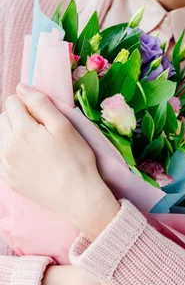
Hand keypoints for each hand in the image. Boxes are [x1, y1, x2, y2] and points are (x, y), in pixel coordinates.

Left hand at [0, 85, 118, 234]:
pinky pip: (2, 155)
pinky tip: (31, 157)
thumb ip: (40, 103)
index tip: (43, 114)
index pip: (13, 102)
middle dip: (18, 116)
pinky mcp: (8, 179)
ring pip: (1, 136)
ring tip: (36, 142)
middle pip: (3, 118)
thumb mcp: (63, 125)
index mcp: (22, 131)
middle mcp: (7, 147)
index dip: (28, 102)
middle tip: (41, 128)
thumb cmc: (76, 158)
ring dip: (13, 132)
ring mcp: (5, 165)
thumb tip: (21, 88)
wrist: (77, 196)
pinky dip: (12, 150)